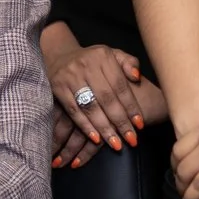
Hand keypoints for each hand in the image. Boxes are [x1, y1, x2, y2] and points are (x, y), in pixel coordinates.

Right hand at [48, 43, 154, 167]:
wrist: (59, 56)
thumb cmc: (93, 60)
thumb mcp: (112, 54)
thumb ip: (129, 63)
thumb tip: (137, 77)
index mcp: (103, 56)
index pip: (120, 85)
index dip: (131, 106)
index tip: (140, 125)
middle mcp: (86, 65)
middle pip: (107, 98)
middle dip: (120, 121)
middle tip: (131, 139)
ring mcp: (70, 77)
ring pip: (91, 107)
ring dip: (105, 128)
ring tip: (116, 144)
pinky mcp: (57, 88)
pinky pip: (74, 111)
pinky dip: (86, 126)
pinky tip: (96, 139)